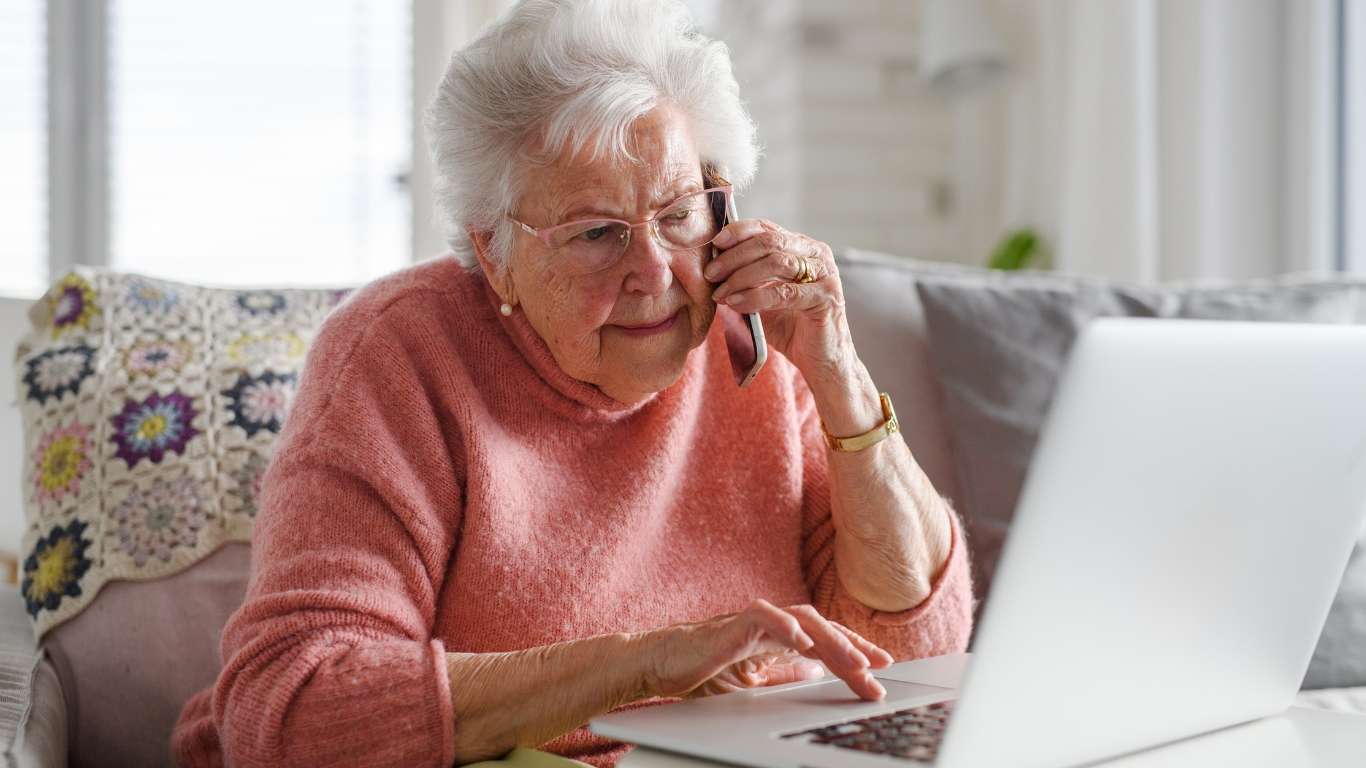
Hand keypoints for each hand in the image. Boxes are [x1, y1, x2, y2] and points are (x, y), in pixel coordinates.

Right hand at [638, 599, 893, 700]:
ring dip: (832, 640)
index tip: (881, 671)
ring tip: (855, 660)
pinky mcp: (732, 624)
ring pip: (802, 619)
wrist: (657, 664)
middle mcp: (771, 625)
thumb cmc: (698, 671)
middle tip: (881, 669)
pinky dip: (785, 627)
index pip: (825, 640)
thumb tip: (815, 674)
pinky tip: (804, 642)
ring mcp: (753, 621)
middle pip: (823, 628)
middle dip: (854, 648)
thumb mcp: (751, 682)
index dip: (854, 652)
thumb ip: (782, 675)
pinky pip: (763, 617)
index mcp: (777, 639)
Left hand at [704, 219, 852, 379]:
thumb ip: (747, 278)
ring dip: (742, 277)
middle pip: (770, 242)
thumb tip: (714, 265)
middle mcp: (817, 255)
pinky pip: (785, 293)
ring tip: (721, 293)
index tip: (715, 243)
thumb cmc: (791, 327)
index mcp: (802, 248)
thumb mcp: (763, 296)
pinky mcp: (827, 298)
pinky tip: (736, 304)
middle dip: (735, 256)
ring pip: (777, 263)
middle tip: (711, 273)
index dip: (739, 231)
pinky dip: (756, 297)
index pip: (767, 228)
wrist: (820, 359)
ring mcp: (825, 275)